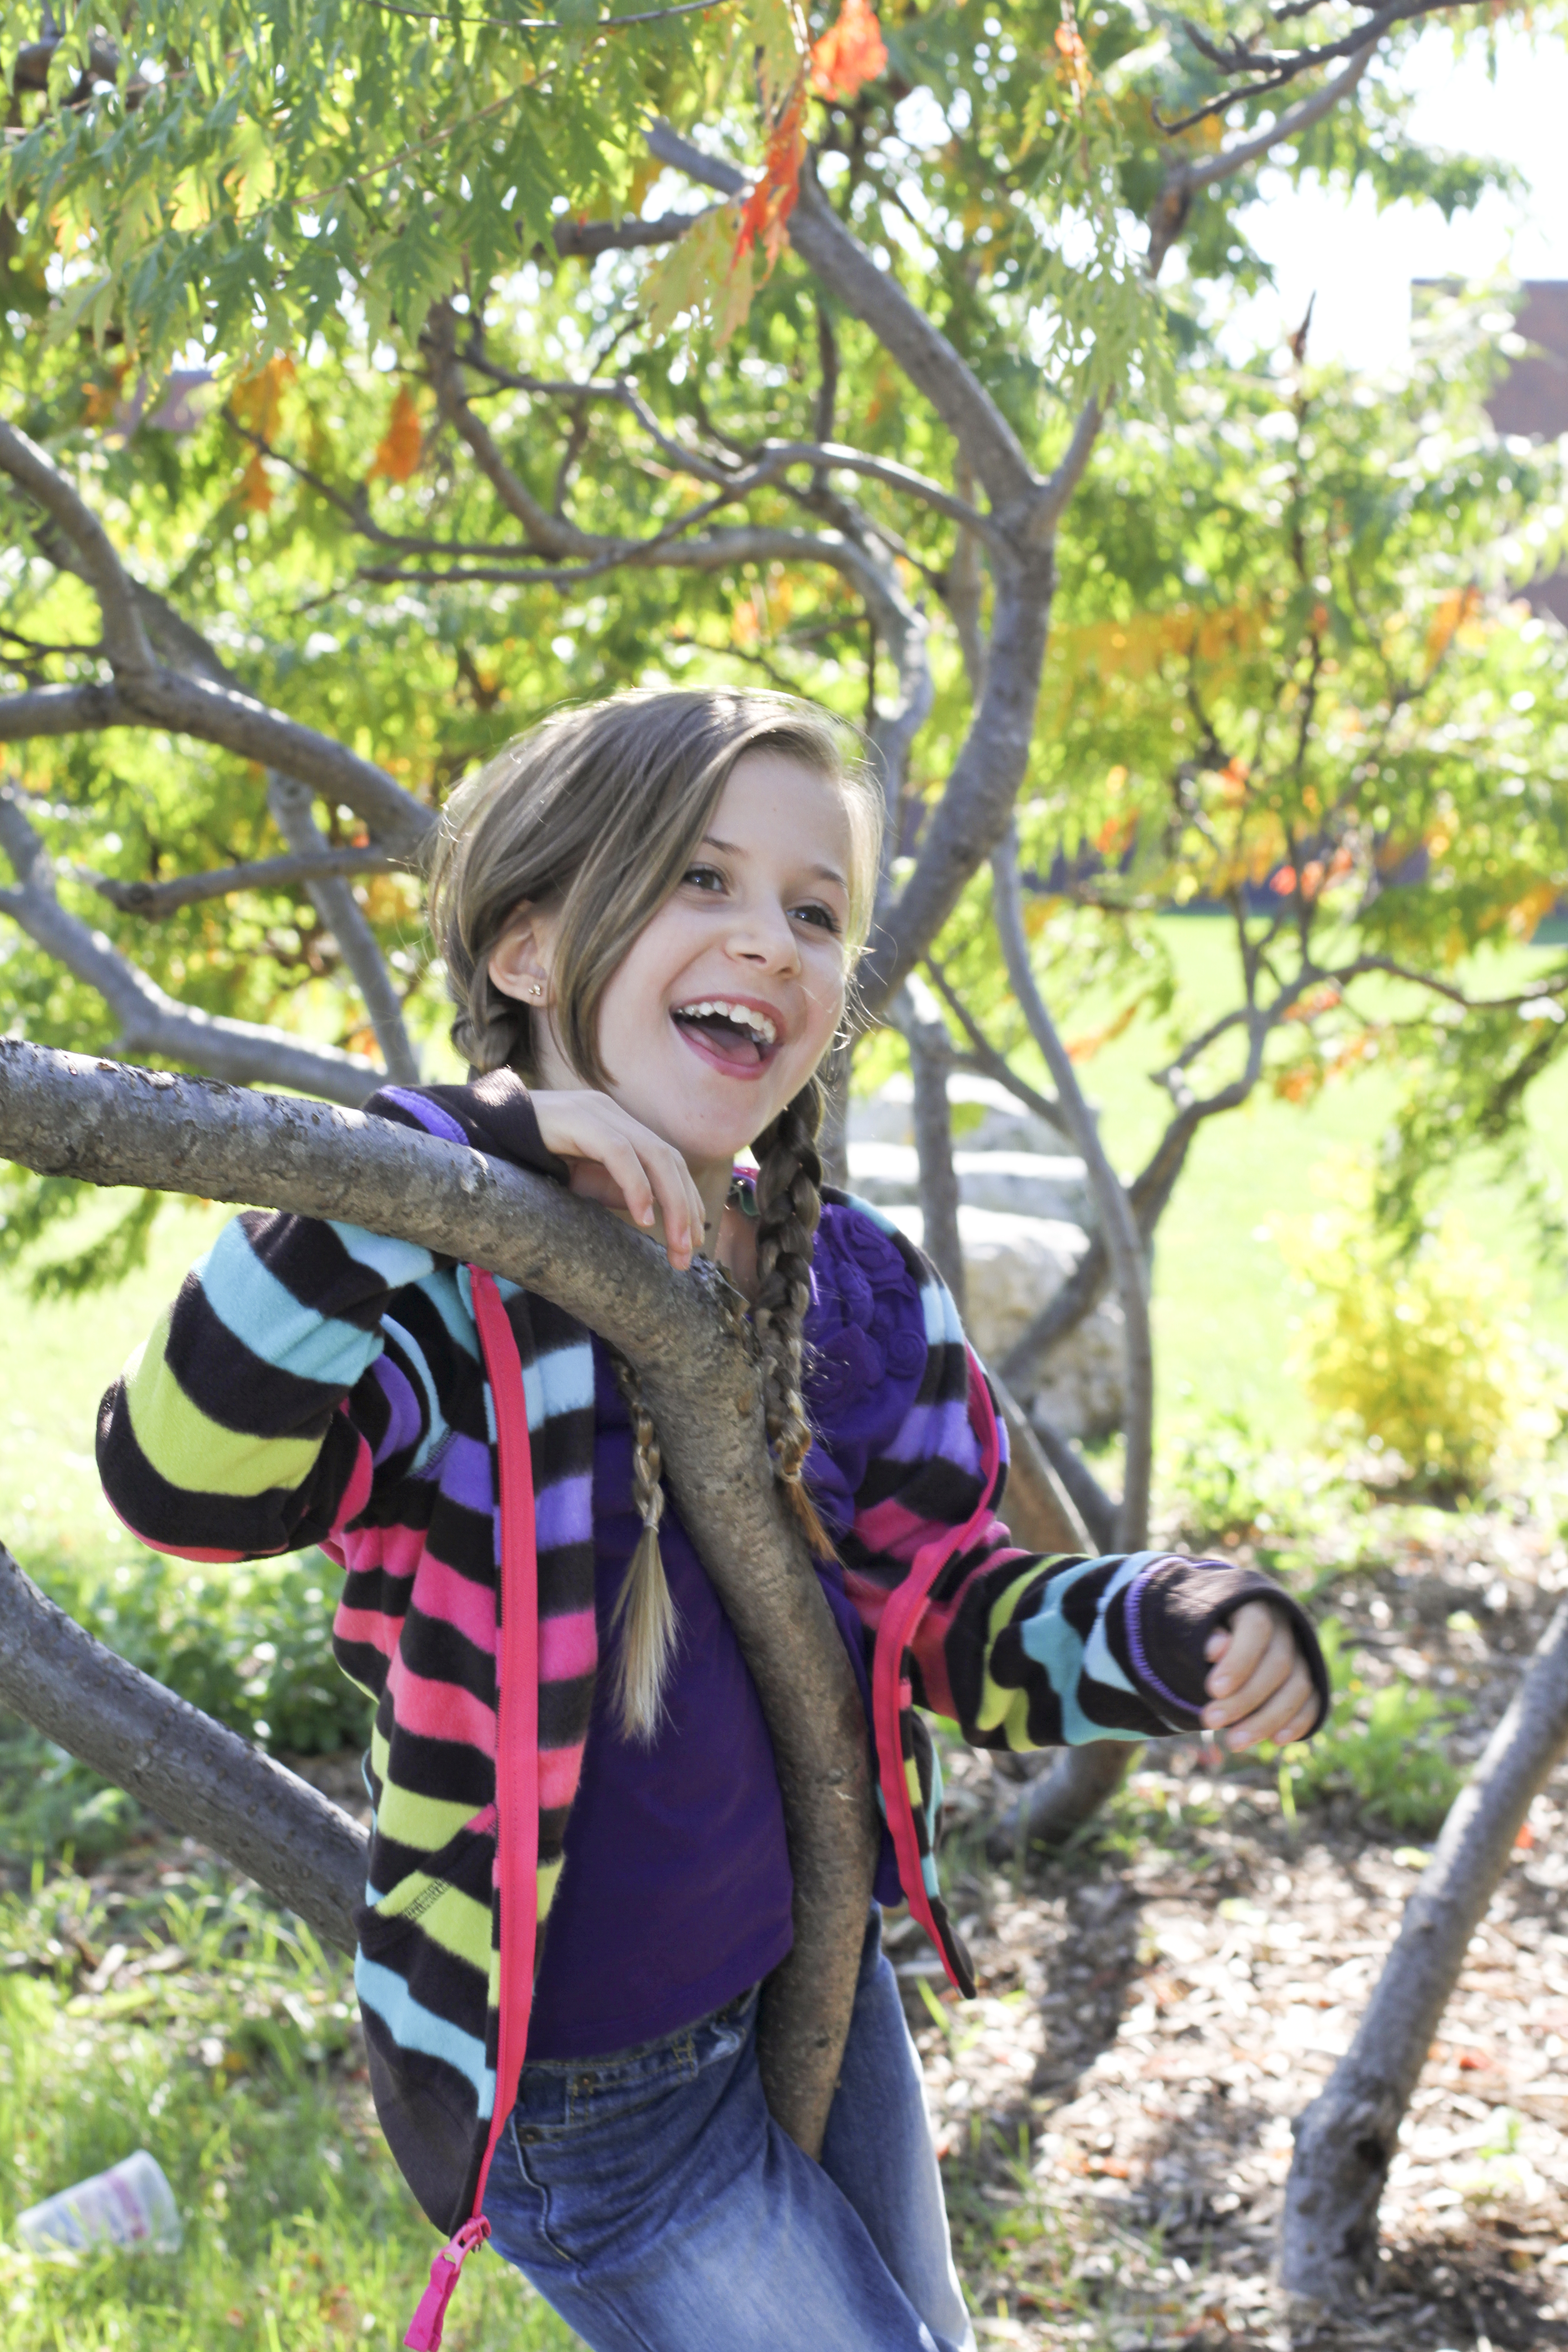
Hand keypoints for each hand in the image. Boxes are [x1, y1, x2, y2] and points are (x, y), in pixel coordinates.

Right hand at [527, 1090, 708, 1272]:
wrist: (480, 1133)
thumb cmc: (529, 1159)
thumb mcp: (582, 1180)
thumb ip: (615, 1190)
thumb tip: (654, 1216)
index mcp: (619, 1126)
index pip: (668, 1161)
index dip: (686, 1199)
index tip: (692, 1239)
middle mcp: (613, 1114)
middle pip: (669, 1159)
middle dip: (686, 1207)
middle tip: (688, 1250)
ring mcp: (597, 1112)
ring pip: (654, 1155)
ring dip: (672, 1203)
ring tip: (675, 1243)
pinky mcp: (579, 1119)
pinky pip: (619, 1153)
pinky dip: (637, 1186)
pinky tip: (644, 1217)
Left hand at [1203, 1601, 1317, 1750]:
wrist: (1223, 1624)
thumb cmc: (1204, 1623)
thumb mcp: (1195, 1621)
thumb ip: (1204, 1634)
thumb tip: (1216, 1648)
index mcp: (1257, 1603)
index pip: (1257, 1630)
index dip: (1238, 1661)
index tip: (1212, 1690)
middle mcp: (1287, 1625)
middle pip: (1278, 1664)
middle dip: (1244, 1699)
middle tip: (1209, 1721)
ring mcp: (1302, 1652)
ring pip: (1298, 1686)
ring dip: (1268, 1719)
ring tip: (1233, 1742)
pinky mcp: (1310, 1676)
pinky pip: (1313, 1700)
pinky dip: (1299, 1721)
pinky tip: (1277, 1740)